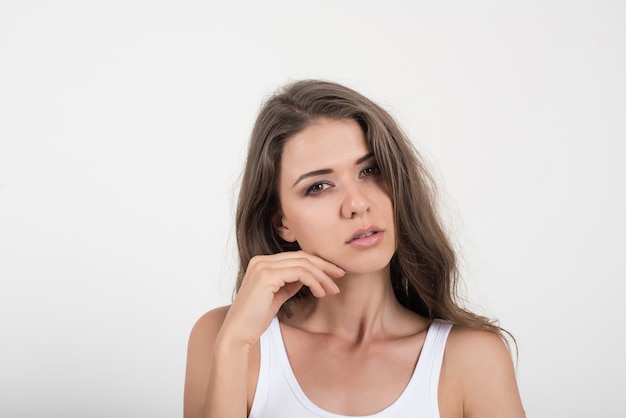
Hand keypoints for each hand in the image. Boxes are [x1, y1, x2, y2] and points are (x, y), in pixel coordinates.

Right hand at [218, 251, 344, 347]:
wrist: (238, 333)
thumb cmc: (255, 319)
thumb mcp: (277, 296)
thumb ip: (289, 283)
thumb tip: (308, 277)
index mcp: (261, 262)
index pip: (296, 256)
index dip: (318, 263)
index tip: (334, 274)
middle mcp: (261, 260)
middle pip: (302, 256)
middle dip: (324, 266)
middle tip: (341, 275)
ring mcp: (263, 266)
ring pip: (303, 264)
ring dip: (322, 276)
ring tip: (333, 290)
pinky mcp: (266, 276)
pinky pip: (299, 273)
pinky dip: (314, 281)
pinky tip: (320, 293)